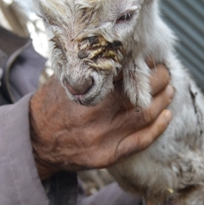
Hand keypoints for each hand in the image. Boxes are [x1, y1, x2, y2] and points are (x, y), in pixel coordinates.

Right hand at [29, 64, 173, 178]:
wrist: (34, 142)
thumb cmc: (50, 105)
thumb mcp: (64, 80)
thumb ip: (89, 67)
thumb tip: (119, 48)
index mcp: (86, 93)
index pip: (124, 73)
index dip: (142, 63)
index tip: (150, 56)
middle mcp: (96, 116)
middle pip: (140, 94)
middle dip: (158, 79)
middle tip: (164, 70)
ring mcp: (104, 139)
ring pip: (145, 116)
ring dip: (163, 100)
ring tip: (169, 88)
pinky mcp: (108, 155)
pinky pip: (140, 142)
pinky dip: (158, 127)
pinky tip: (167, 115)